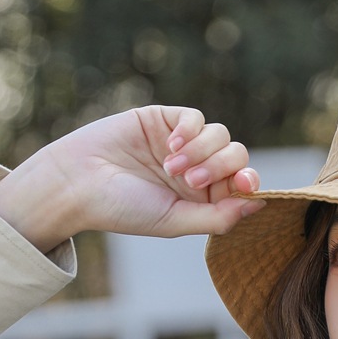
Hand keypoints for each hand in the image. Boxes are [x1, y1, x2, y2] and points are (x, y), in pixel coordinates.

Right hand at [0, 106, 263, 253]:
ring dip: (203, 151)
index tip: (242, 186)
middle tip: (190, 181)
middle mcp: (196, 172)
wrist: (78, 182)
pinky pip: (195, 117)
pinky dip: (190, 130)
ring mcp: (181, 145)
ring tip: (171, 168)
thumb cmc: (123, 209)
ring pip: (220, 135)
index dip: (248, 183)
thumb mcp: (175, 221)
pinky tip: (169, 146)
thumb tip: (259, 204)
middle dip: (222, 168)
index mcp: (202, 201)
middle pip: (236, 158)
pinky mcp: (163, 120)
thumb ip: (219, 216)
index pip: (242, 187)